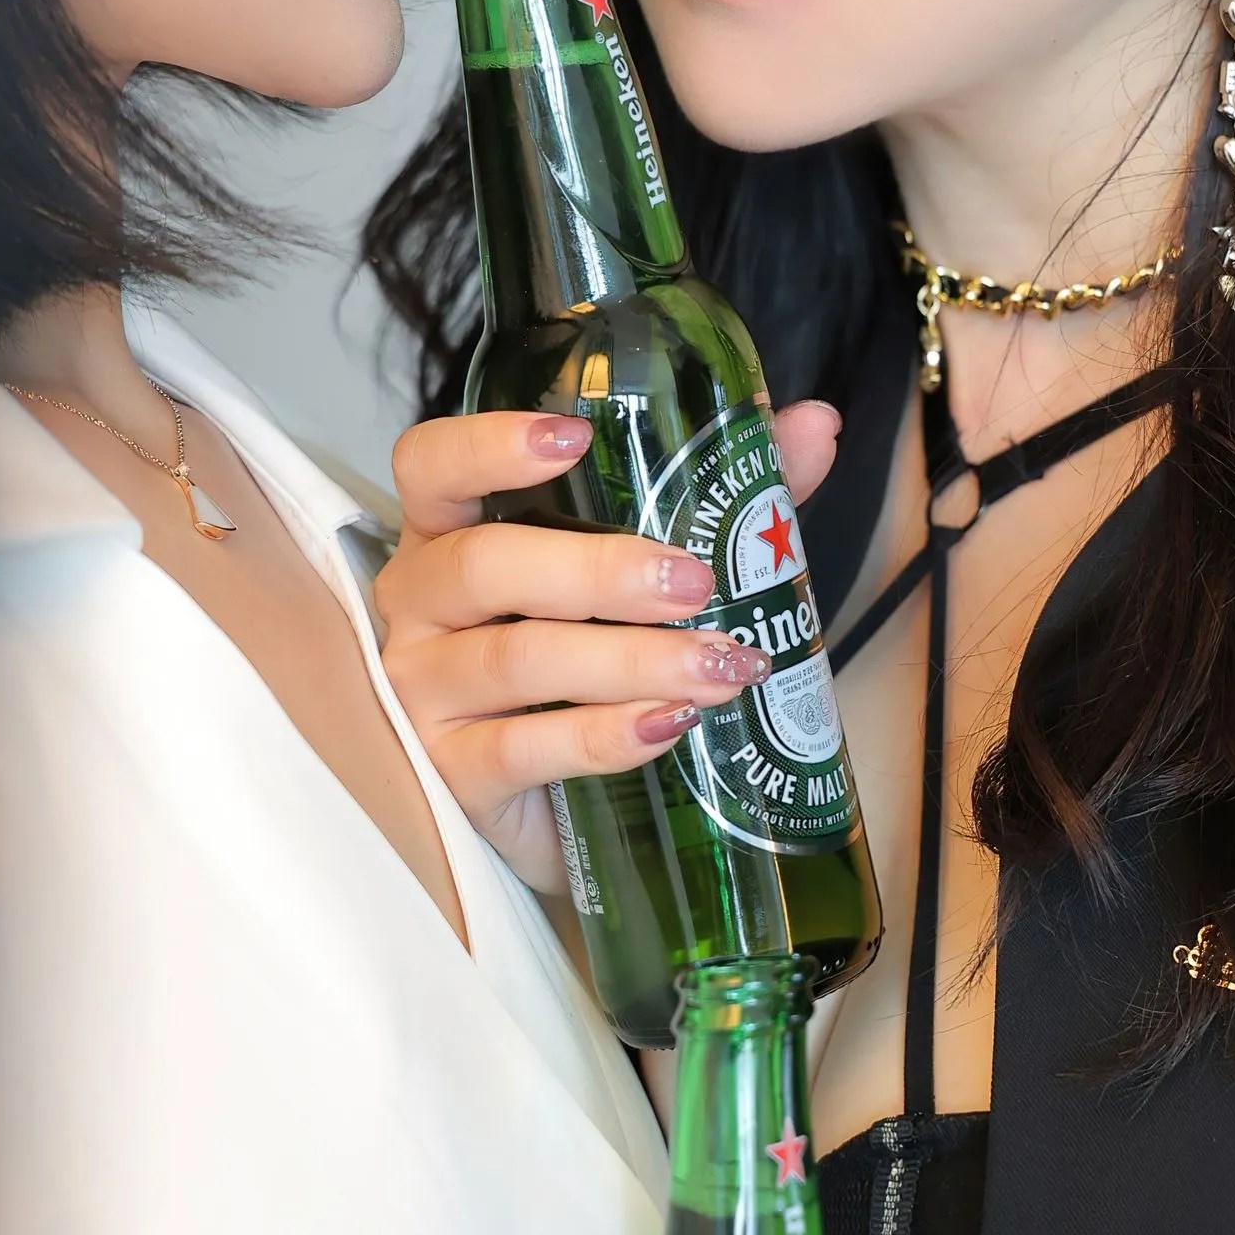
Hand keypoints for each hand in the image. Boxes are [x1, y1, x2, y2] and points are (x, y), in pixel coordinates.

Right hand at [376, 400, 840, 892]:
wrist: (558, 807)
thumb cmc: (587, 663)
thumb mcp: (644, 576)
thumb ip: (720, 497)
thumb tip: (814, 426)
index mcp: (451, 533)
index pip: (432, 466)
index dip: (488, 445)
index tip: (573, 438)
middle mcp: (420, 605)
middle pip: (483, 565)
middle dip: (597, 570)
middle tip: (694, 585)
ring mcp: (424, 694)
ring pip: (514, 660)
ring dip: (628, 660)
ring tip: (718, 666)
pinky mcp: (451, 777)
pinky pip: (523, 750)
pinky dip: (603, 736)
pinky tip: (667, 725)